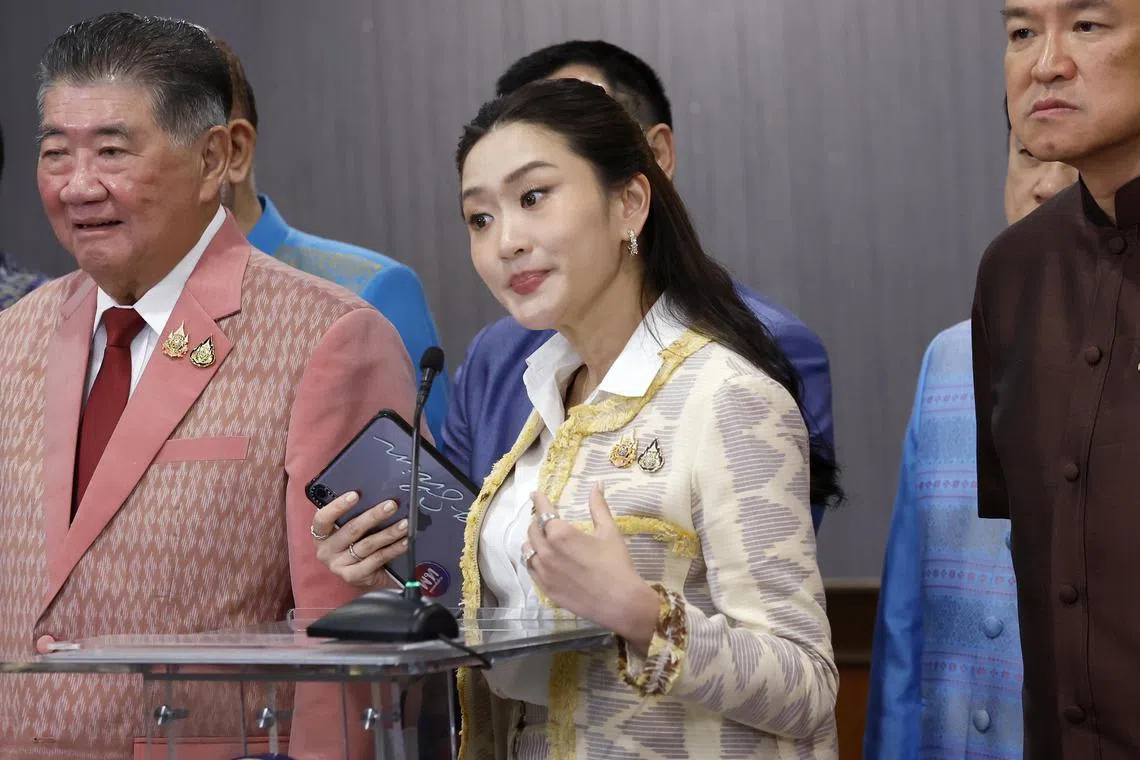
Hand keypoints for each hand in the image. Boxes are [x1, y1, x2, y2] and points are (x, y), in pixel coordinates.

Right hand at [311, 492, 408, 588]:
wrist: (365, 575)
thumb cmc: (357, 544)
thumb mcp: (351, 530)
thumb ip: (354, 514)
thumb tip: (375, 493)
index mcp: (321, 534)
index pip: (322, 518)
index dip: (337, 506)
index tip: (355, 495)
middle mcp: (326, 551)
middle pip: (351, 530)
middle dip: (374, 516)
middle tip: (391, 506)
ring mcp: (338, 566)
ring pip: (367, 544)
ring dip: (389, 533)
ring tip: (404, 524)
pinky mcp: (353, 577)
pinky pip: (376, 559)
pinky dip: (393, 549)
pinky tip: (405, 542)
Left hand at [524, 483, 659, 650]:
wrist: (620, 602)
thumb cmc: (616, 563)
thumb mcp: (609, 531)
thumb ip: (598, 506)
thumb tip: (596, 484)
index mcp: (560, 534)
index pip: (543, 512)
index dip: (538, 500)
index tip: (535, 494)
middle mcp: (546, 552)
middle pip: (533, 530)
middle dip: (538, 521)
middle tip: (545, 518)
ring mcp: (543, 572)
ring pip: (528, 550)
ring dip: (533, 541)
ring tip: (542, 538)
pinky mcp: (545, 589)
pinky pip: (531, 569)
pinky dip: (533, 560)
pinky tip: (541, 559)